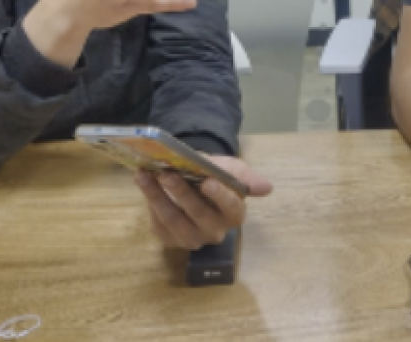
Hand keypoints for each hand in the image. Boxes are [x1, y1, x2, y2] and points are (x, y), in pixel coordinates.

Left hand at [135, 155, 273, 249]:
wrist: (198, 182)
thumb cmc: (219, 176)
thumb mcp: (235, 171)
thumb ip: (248, 178)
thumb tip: (267, 188)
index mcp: (234, 214)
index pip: (230, 208)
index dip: (220, 196)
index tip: (208, 181)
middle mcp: (215, 231)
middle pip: (198, 214)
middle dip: (182, 193)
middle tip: (168, 173)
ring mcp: (191, 238)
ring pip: (174, 220)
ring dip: (158, 197)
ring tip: (146, 175)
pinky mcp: (170, 238)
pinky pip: (158, 224)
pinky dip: (149, 202)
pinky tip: (143, 182)